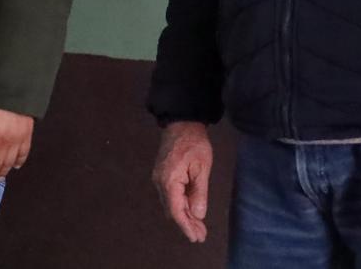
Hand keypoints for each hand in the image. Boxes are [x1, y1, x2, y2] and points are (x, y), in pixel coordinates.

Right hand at [152, 121, 213, 243]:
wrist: (181, 123)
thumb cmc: (194, 144)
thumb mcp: (202, 168)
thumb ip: (199, 192)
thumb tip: (198, 215)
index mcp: (169, 181)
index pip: (176, 210)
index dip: (186, 226)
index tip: (196, 237)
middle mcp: (159, 182)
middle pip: (172, 210)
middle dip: (186, 224)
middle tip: (201, 235)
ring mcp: (159, 178)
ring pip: (170, 204)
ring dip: (184, 216)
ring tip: (198, 227)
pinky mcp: (162, 174)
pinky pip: (170, 196)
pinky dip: (180, 205)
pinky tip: (190, 210)